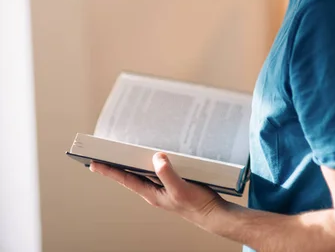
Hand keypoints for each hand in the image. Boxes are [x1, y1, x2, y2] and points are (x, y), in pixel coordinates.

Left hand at [90, 153, 224, 228]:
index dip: (109, 171)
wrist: (213, 213)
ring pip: (143, 169)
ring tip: (120, 149)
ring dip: (132, 159)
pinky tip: (152, 151)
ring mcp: (162, 184)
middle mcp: (153, 188)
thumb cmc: (196, 205)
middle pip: (130, 173)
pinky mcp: (172, 179)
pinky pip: (157, 167)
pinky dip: (151, 158)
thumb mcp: (180, 189)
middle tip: (101, 152)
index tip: (93, 163)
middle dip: (116, 163)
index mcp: (151, 193)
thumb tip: (157, 157)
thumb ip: (167, 174)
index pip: (125, 178)